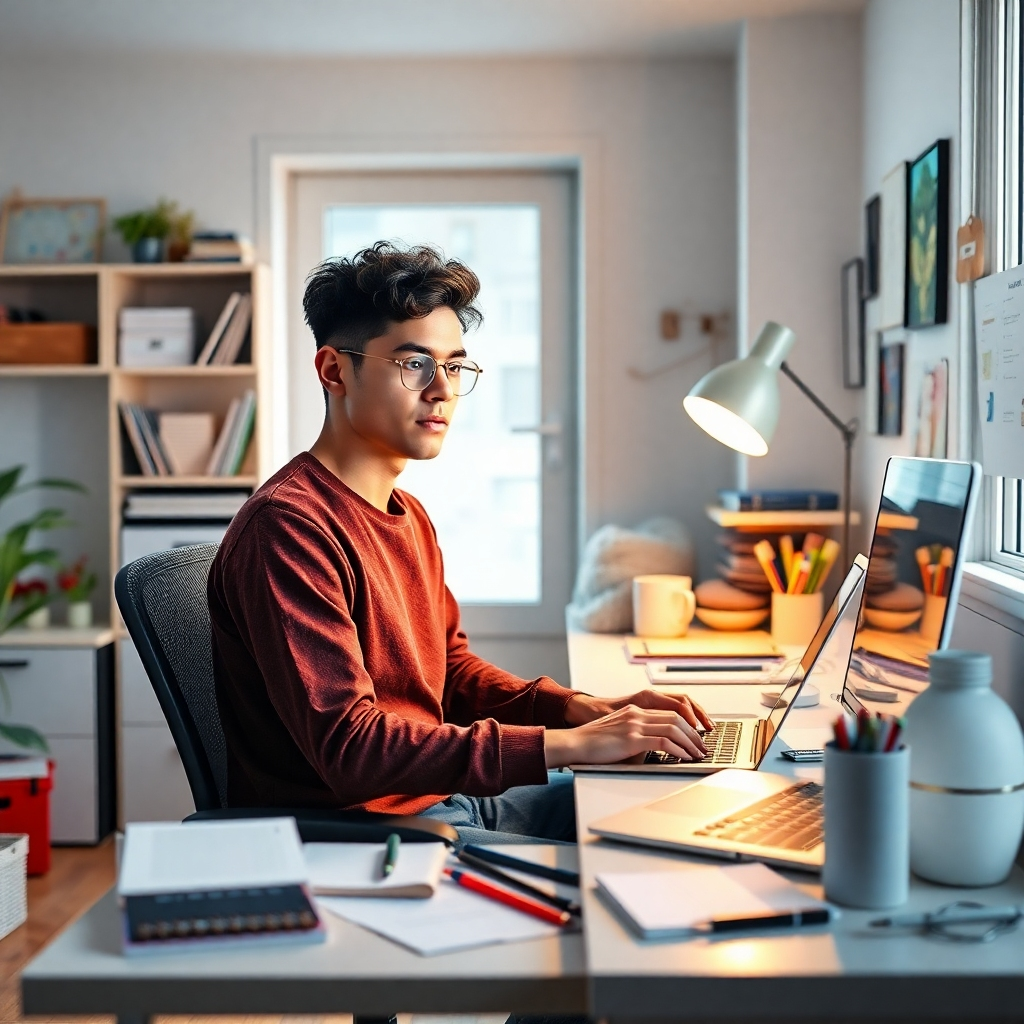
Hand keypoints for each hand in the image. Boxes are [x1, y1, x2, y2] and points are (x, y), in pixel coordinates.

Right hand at [544, 704, 708, 767]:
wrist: (574, 744)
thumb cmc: (592, 744)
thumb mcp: (619, 734)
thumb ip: (637, 737)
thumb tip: (656, 751)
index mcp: (634, 710)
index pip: (669, 712)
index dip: (686, 725)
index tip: (695, 737)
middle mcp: (636, 713)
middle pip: (675, 718)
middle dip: (693, 733)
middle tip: (702, 747)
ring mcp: (634, 724)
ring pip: (673, 728)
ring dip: (690, 742)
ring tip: (697, 754)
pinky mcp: (632, 738)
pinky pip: (663, 742)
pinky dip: (678, 750)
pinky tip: (684, 757)